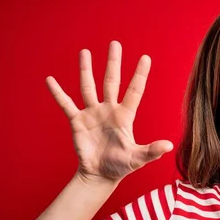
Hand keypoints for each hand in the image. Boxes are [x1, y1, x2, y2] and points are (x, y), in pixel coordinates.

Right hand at [46, 41, 172, 183]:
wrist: (100, 175)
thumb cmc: (121, 166)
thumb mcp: (137, 158)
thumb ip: (152, 151)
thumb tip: (169, 146)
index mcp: (125, 116)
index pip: (134, 91)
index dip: (140, 75)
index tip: (146, 57)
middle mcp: (109, 110)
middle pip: (111, 81)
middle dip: (113, 63)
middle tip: (115, 43)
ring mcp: (92, 114)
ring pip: (88, 87)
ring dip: (86, 70)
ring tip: (84, 51)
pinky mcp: (78, 122)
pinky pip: (66, 104)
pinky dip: (58, 93)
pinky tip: (50, 80)